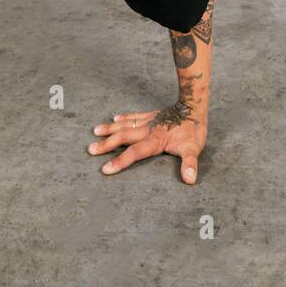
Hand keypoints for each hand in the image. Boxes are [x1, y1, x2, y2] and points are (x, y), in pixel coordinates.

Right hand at [87, 102, 207, 183]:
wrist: (194, 107)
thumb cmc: (193, 131)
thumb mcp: (193, 149)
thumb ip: (190, 164)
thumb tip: (190, 179)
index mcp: (155, 141)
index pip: (135, 153)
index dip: (120, 161)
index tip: (105, 168)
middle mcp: (148, 130)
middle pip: (124, 137)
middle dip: (107, 144)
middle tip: (91, 150)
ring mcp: (148, 121)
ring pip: (125, 125)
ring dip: (110, 129)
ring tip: (95, 132)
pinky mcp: (151, 115)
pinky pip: (134, 116)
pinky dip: (124, 118)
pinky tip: (114, 119)